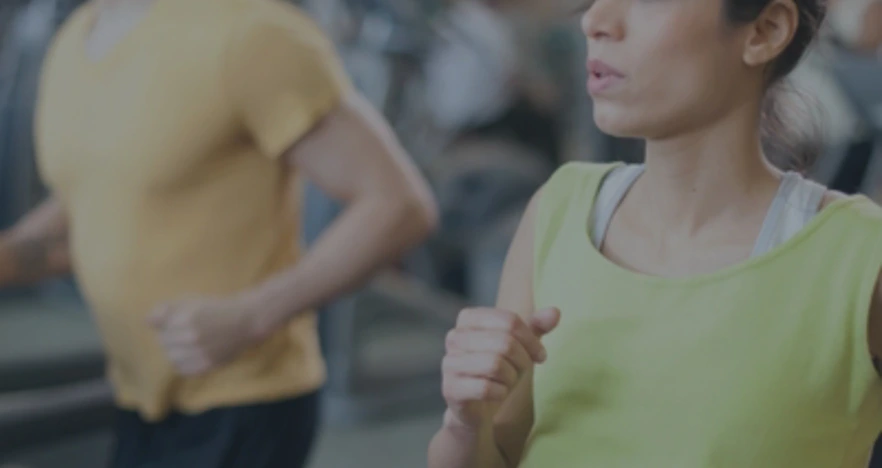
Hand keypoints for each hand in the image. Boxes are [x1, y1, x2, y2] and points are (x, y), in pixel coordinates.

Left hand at [148, 296, 262, 375]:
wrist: (246, 321)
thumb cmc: (215, 309)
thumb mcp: (191, 301)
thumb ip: (166, 309)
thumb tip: (147, 321)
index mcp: (187, 318)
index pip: (161, 329)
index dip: (169, 326)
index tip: (180, 323)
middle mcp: (192, 336)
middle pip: (165, 344)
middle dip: (172, 338)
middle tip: (187, 333)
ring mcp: (200, 352)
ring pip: (172, 358)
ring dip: (177, 352)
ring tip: (189, 344)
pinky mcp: (208, 365)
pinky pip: (183, 370)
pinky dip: (184, 364)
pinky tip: (193, 355)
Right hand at [441, 307, 560, 429]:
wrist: (477, 405)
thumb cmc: (500, 369)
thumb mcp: (520, 345)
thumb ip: (537, 326)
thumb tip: (555, 312)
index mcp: (468, 318)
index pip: (509, 320)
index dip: (531, 340)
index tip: (540, 355)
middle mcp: (454, 337)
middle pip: (504, 342)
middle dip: (522, 360)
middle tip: (523, 371)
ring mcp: (449, 363)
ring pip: (495, 364)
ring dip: (511, 377)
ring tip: (507, 381)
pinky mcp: (450, 388)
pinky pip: (486, 388)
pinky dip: (500, 393)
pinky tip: (497, 394)